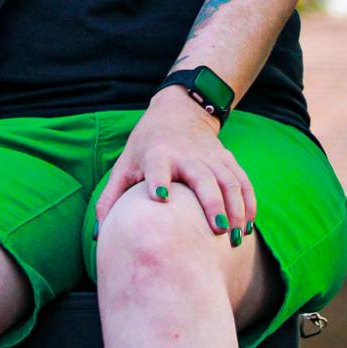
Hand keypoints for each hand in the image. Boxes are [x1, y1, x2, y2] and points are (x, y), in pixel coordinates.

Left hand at [94, 88, 254, 244]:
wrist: (179, 110)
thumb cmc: (146, 145)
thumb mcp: (124, 164)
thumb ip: (110, 198)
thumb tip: (98, 235)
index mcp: (157, 154)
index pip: (158, 166)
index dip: (159, 180)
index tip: (161, 198)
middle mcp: (187, 154)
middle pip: (203, 178)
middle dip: (212, 203)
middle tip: (217, 230)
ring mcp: (210, 156)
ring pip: (229, 181)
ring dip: (236, 209)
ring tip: (235, 237)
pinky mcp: (227, 158)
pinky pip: (242, 181)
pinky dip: (248, 203)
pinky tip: (247, 226)